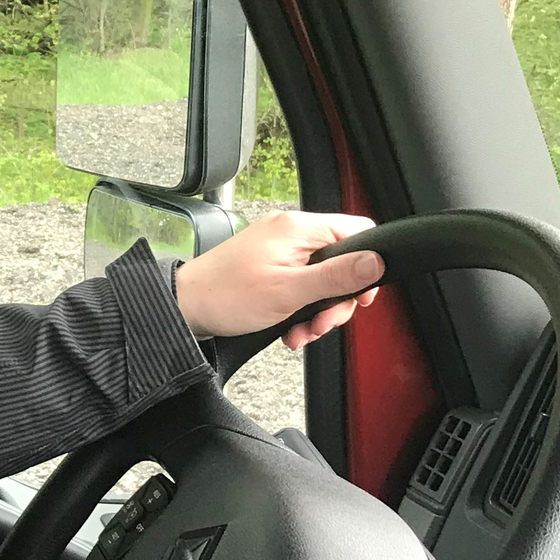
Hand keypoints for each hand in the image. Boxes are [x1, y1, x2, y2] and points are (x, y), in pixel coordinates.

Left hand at [174, 209, 383, 350]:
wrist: (184, 307)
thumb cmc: (226, 295)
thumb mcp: (290, 290)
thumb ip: (336, 276)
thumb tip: (375, 262)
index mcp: (299, 228)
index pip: (357, 231)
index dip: (367, 266)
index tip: (359, 297)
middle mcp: (291, 233)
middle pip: (341, 262)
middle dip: (336, 300)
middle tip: (322, 323)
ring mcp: (279, 250)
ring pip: (321, 280)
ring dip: (317, 312)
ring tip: (301, 331)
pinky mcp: (269, 267)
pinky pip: (300, 286)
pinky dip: (299, 310)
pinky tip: (290, 329)